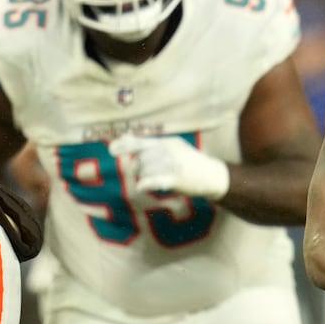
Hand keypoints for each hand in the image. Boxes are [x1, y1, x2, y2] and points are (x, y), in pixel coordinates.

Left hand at [109, 133, 229, 201]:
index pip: (141, 142)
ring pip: (146, 171)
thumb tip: (126, 137)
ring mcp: (172, 164)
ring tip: (154, 178)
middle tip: (144, 172)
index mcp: (167, 143)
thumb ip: (150, 144)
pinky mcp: (176, 179)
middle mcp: (169, 151)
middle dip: (138, 168)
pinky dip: (146, 183)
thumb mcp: (173, 148)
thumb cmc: (190, 162)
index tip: (111, 149)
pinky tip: (142, 186)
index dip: (125, 145)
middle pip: (141, 159)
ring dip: (144, 177)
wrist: (213, 175)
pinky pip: (155, 180)